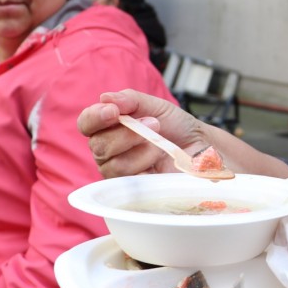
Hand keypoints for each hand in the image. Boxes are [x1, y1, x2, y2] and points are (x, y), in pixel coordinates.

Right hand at [77, 89, 207, 177]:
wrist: (200, 146)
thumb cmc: (176, 126)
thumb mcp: (156, 106)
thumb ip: (131, 100)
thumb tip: (105, 98)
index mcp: (109, 128)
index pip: (87, 124)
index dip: (94, 118)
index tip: (113, 111)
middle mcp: (109, 151)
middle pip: (98, 146)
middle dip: (126, 133)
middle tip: (153, 123)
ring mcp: (120, 172)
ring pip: (113, 164)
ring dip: (140, 148)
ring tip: (159, 141)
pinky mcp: (133, 189)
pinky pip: (129, 179)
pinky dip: (146, 162)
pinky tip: (160, 155)